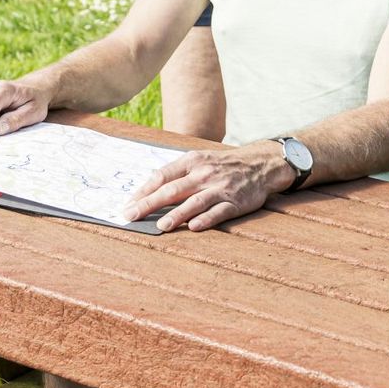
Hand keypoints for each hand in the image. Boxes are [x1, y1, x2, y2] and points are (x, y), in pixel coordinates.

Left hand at [125, 145, 289, 231]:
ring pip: (194, 202)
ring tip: (160, 225)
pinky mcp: (235, 202)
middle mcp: (203, 173)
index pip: (162, 176)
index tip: (128, 204)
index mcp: (191, 161)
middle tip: (131, 216)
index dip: (143, 191)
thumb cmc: (222, 165)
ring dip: (176, 214)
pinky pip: (219, 211)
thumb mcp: (199, 160)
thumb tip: (148, 190)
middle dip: (149, 203)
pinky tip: (194, 227)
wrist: (260, 164)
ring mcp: (220, 188)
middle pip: (172, 190)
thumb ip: (177, 173)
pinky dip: (206, 219)